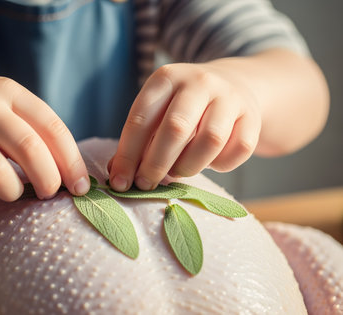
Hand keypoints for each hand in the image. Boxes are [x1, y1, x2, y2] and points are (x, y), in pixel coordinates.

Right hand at [0, 77, 89, 210]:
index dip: (72, 162)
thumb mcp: (3, 106)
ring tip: (11, 189)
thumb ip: (34, 131)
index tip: (82, 186)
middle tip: (50, 193)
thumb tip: (71, 174)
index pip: (52, 127)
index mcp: (6, 91)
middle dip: (49, 180)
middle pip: (30, 150)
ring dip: (13, 192)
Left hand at [108, 62, 261, 190]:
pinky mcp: (253, 117)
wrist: (233, 84)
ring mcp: (230, 97)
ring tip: (178, 172)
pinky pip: (238, 150)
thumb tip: (118, 175)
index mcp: (166, 77)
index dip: (127, 154)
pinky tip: (209, 161)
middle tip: (146, 184)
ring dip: (189, 166)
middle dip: (156, 164)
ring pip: (210, 140)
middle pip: (176, 129)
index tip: (119, 182)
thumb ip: (138, 141)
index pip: (141, 118)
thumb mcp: (158, 111)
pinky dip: (221, 164)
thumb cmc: (184, 106)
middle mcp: (199, 82)